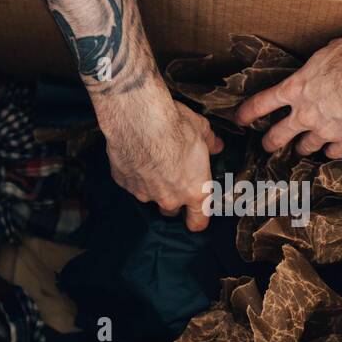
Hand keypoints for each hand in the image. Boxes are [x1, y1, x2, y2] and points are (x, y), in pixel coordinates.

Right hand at [98, 85, 222, 231]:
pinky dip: (135, 173)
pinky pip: (132, 183)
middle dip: (173, 198)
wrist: (139, 119)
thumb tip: (217, 145)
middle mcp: (169, 198)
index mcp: (194, 191)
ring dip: (153, 185)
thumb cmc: (173, 126)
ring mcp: (144, 193)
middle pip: (172, 210)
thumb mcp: (201, 130)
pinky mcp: (125, 183)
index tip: (196, 213)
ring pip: (150, 197)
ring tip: (153, 162)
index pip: (198, 221)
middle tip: (173, 176)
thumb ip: (210, 142)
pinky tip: (137, 155)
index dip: (198, 219)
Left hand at [237, 26, 341, 158]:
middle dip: (270, 142)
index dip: (248, 113)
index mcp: (297, 88)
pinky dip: (333, 151)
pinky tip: (334, 149)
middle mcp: (306, 113)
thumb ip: (316, 69)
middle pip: (278, 135)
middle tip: (267, 145)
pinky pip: (335, 153)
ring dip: (303, 148)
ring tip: (302, 148)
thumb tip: (319, 69)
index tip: (239, 119)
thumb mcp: (326, 54)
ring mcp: (326, 129)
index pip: (262, 103)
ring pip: (306, 147)